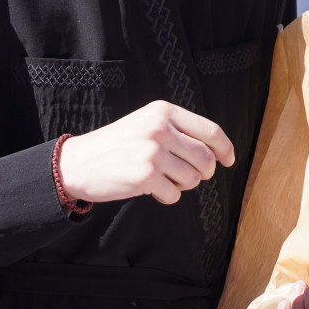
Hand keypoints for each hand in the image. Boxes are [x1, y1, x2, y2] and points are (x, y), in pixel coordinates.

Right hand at [57, 100, 233, 204]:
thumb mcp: (147, 123)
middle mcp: (160, 128)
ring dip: (182, 185)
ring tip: (162, 179)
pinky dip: (167, 196)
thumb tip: (217, 153)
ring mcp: (153, 152)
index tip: (229, 160)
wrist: (79, 162)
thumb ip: (179, 131)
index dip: (225, 148)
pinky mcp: (145, 176)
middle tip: (187, 175)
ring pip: (193, 179)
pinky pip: (175, 194)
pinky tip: (151, 188)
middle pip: (206, 158)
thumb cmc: (119, 145)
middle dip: (202, 173)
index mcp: (164, 112)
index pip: (210, 131)